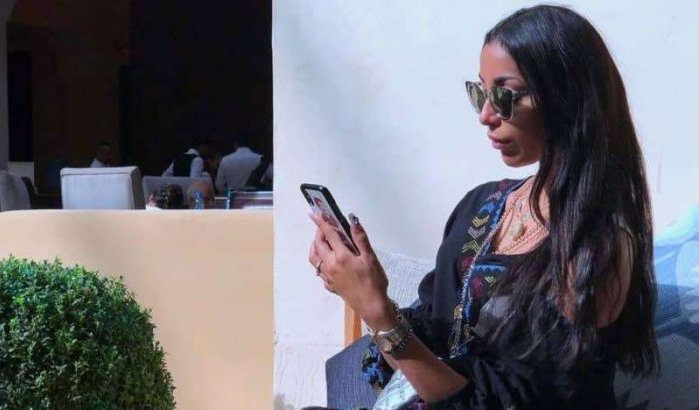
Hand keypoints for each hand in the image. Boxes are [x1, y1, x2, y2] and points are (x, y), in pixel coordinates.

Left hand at [308, 212, 396, 330]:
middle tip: (323, 225)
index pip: (328, 234)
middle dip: (318, 232)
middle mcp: (330, 265)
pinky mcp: (329, 285)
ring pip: (314, 258)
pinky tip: (327, 259)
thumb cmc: (374, 281)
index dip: (321, 222)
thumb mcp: (370, 258)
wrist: (371, 305)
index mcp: (341, 256)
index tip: (314, 213)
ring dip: (315, 246)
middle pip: (318, 244)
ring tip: (321, 240)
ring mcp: (327, 276)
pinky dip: (319, 260)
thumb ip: (360, 238)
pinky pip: (318, 269)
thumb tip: (352, 220)